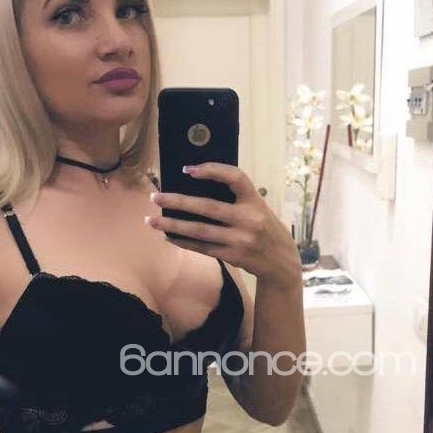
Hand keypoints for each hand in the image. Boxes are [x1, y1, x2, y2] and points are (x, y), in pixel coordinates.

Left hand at [146, 162, 301, 288]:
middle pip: (207, 207)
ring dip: (172, 225)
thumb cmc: (265, 229)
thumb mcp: (259, 208)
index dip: (212, 170)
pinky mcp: (232, 256)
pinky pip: (202, 248)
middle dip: (177, 201)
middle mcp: (248, 220)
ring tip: (151, 220)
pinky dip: (183, 242)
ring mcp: (240, 240)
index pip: (235, 178)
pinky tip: (168, 236)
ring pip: (199, 231)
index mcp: (255, 201)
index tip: (188, 169)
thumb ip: (237, 198)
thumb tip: (196, 187)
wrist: (282, 262)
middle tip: (155, 197)